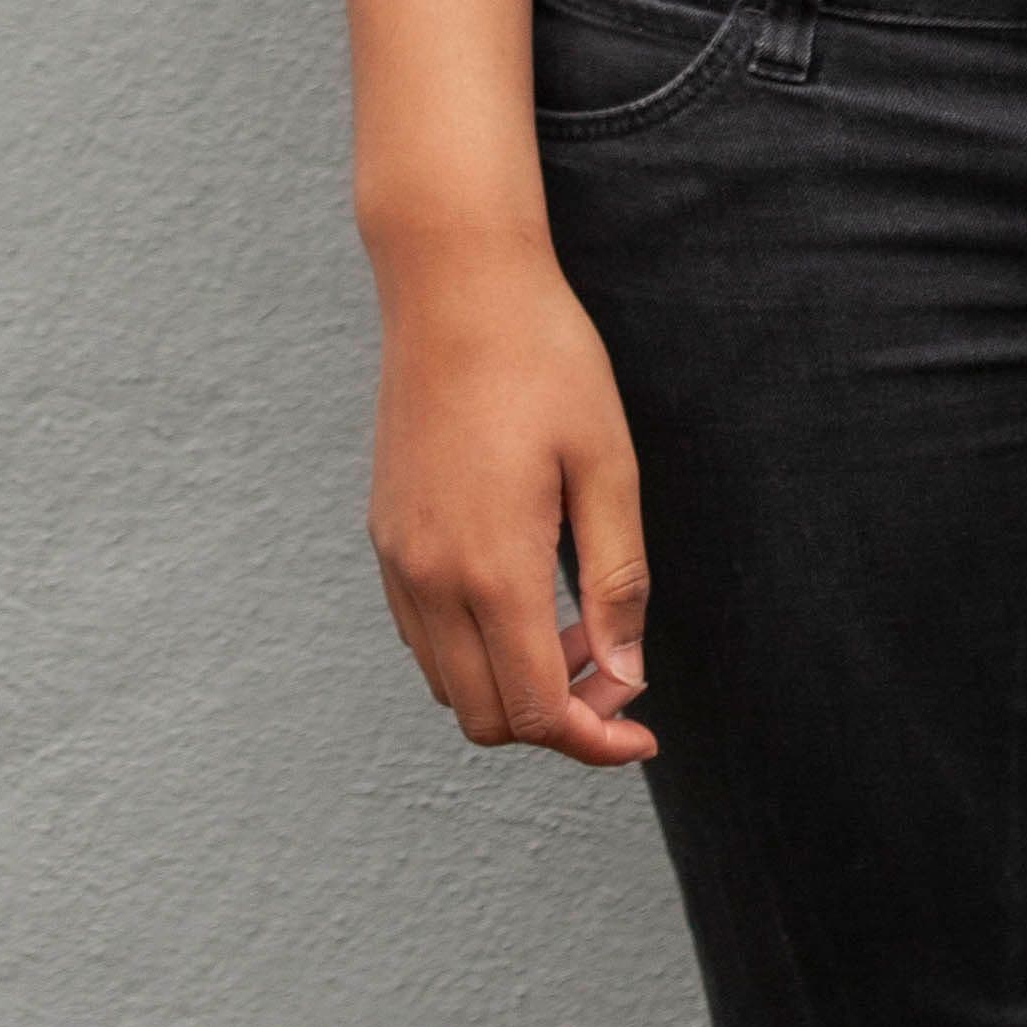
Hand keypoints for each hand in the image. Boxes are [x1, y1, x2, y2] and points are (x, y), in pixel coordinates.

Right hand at [365, 234, 656, 765]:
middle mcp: (430, 578)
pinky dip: (474, 651)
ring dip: (515, 686)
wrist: (455, 285)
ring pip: (450, 685)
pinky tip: (526, 598)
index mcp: (492, 568)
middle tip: (618, 669)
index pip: (537, 710)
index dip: (594, 741)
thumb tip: (628, 676)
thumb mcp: (608, 465)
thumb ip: (618, 579)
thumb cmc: (545, 361)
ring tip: (579, 625)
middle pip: (488, 717)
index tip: (641, 734)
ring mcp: (398, 559)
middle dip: (559, 720)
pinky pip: (423, 637)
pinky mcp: (385, 536)